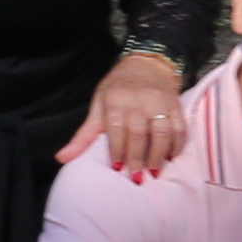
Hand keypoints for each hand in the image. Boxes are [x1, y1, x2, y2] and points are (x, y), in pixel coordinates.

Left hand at [63, 49, 190, 176]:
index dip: (117, 150)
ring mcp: (160, 103)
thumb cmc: (118, 88)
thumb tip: (62, 158)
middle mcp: (139, 101)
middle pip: (139, 133)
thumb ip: (84, 135)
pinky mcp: (176, 105)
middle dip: (138, 157)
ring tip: (155, 172)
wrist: (147, 63)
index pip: (116, 129)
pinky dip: (177, 145)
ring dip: (159, 154)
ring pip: (162, 132)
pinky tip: (171, 158)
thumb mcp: (98, 105)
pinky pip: (180, 128)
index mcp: (116, 100)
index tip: (117, 168)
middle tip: (136, 178)